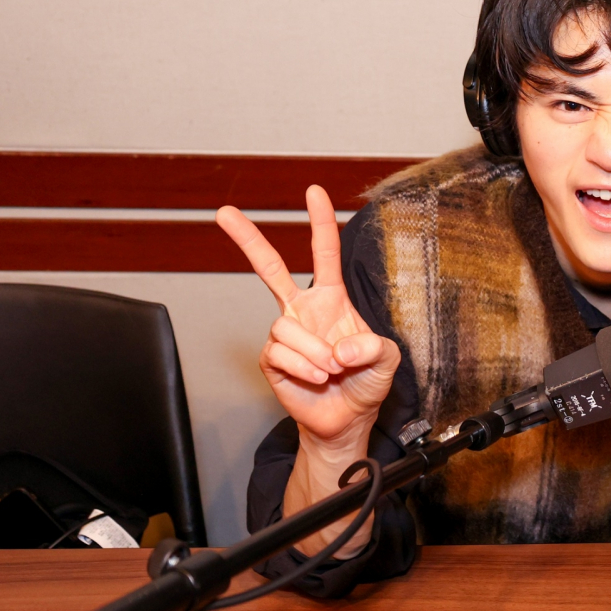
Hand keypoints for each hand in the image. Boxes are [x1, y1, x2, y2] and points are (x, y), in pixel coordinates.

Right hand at [216, 186, 400, 444]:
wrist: (346, 419)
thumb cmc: (366, 382)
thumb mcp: (387, 360)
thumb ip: (374, 348)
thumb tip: (340, 347)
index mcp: (332, 300)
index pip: (325, 254)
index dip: (321, 222)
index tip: (314, 192)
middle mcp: (304, 310)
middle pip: (269, 269)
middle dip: (247, 240)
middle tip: (224, 213)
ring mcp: (285, 334)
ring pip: (285, 327)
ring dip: (314, 353)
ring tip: (332, 371)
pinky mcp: (271, 359)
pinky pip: (280, 353)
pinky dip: (303, 368)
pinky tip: (316, 378)